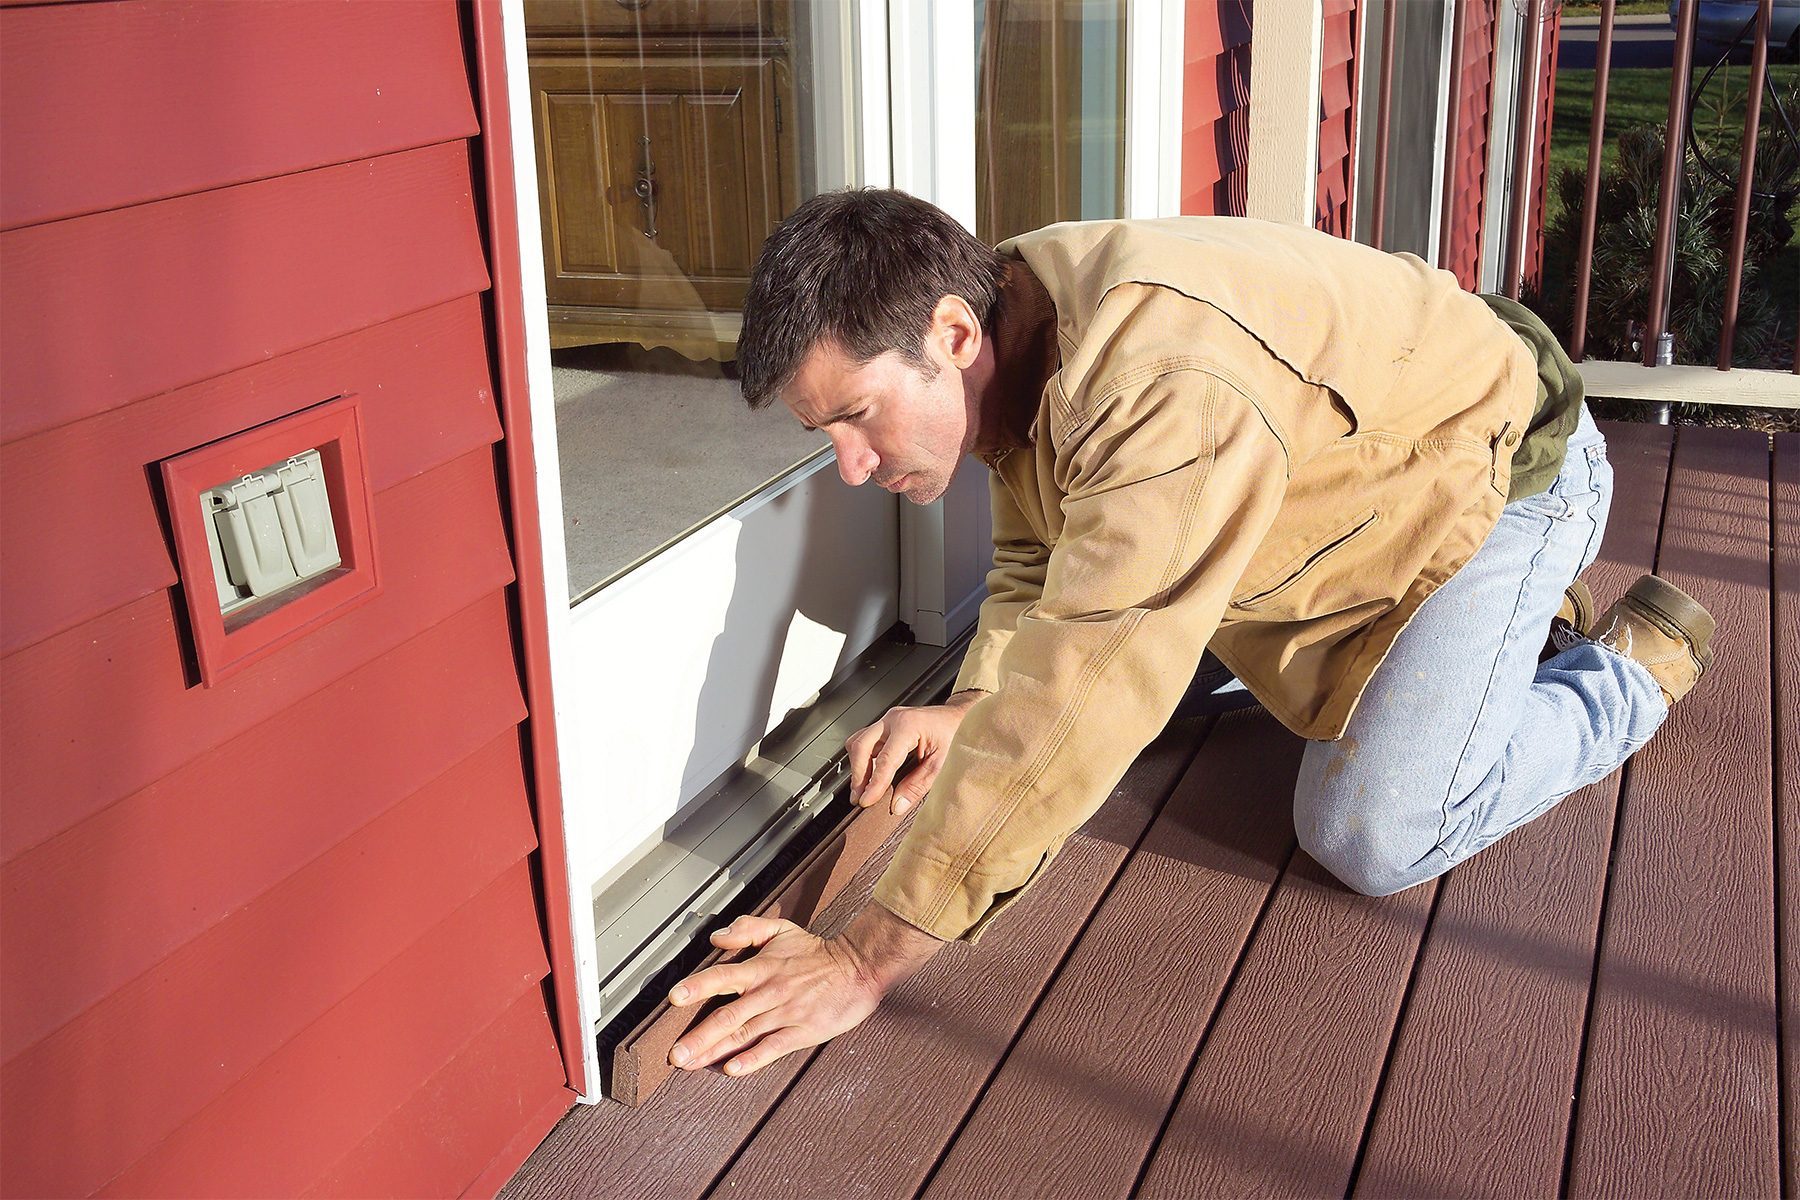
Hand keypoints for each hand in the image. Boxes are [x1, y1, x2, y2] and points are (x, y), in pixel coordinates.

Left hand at [667, 905, 942, 1076]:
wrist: (857, 968)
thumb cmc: (816, 952)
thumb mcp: (781, 929)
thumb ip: (748, 928)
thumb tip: (716, 937)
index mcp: (762, 968)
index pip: (723, 976)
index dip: (698, 986)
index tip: (674, 997)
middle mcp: (769, 992)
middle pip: (728, 1015)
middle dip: (698, 1036)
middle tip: (674, 1054)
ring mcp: (785, 1014)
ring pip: (745, 1034)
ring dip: (716, 1051)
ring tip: (691, 1064)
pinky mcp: (801, 1032)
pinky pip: (773, 1048)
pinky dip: (752, 1059)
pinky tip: (733, 1069)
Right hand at [845, 688, 986, 814]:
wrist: (964, 716)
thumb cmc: (958, 733)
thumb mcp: (942, 764)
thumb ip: (918, 785)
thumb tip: (897, 805)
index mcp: (909, 725)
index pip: (885, 760)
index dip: (873, 784)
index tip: (866, 801)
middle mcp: (894, 719)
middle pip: (861, 746)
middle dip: (858, 775)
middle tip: (859, 797)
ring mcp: (889, 720)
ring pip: (859, 741)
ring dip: (858, 766)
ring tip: (863, 789)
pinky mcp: (887, 725)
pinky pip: (866, 740)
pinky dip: (864, 758)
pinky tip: (870, 774)